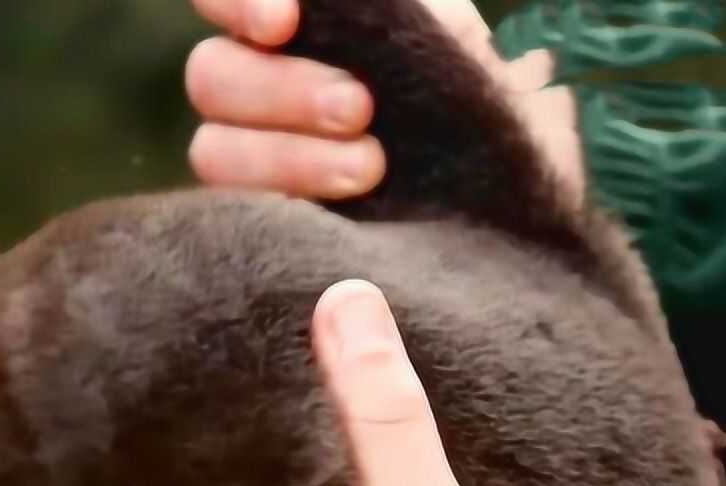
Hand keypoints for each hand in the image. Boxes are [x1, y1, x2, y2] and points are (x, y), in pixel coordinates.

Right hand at [186, 0, 585, 199]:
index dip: (234, 2)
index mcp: (290, 28)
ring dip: (284, 158)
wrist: (514, 204)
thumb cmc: (479, 107)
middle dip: (282, 90)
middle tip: (359, 109)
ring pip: (210, 151)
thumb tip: (345, 4)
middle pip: (210, 76)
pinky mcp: (259, 223)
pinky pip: (233, 217)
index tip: (285, 21)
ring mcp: (247, 158)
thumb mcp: (448, 49)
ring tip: (368, 171)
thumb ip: (394, 20)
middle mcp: (253, 85)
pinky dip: (278, 208)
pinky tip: (330, 215)